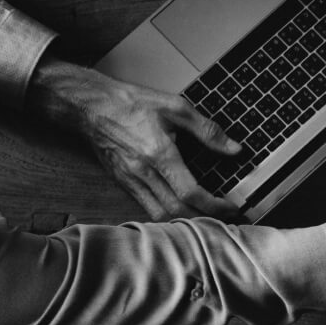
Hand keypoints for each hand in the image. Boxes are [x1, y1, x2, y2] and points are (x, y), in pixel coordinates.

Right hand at [30, 58, 240, 220]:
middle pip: (177, 211)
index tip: (231, 207)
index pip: (191, 192)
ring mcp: (130, 180)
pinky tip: (180, 211)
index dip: (215, 205)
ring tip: (207, 218)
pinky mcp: (122, 182)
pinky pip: (145, 207)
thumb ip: (207, 130)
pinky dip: (166, 215)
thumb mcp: (175, 107)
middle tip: (225, 218)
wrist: (91, 105)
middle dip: (205, 219)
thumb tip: (233, 148)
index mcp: (159, 153)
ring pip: (160, 215)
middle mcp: (143, 172)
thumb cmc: (131, 103)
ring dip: (185, 221)